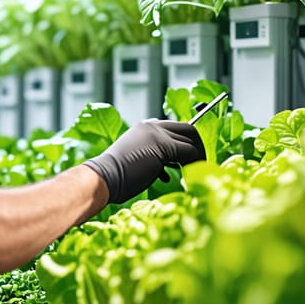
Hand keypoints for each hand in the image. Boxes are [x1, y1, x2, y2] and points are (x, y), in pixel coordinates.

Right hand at [83, 120, 205, 203]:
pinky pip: (189, 152)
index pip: (175, 128)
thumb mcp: (137, 158)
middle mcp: (152, 125)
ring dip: (199, 155)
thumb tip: (168, 164)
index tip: (190, 157)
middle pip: (188, 129)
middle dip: (198, 146)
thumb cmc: (117, 175)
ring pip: (191, 139)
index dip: (187, 141)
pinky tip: (189, 175)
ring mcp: (158, 133)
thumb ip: (153, 155)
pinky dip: (195, 163)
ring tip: (196, 170)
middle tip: (201, 162)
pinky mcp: (163, 145)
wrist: (103, 178)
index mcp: (145, 127)